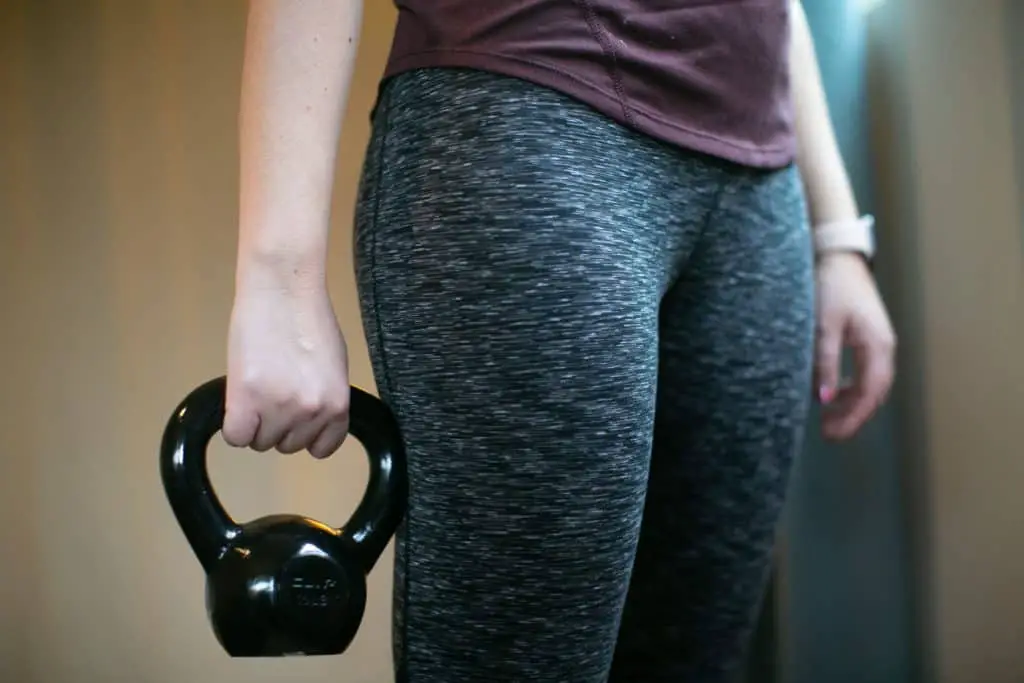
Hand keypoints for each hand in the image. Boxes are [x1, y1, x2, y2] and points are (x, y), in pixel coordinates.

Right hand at [223, 280, 349, 458]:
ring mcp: (279, 407)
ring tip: (258, 385)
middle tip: (273, 389)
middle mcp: (312, 411)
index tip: (297, 417)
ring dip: (256, 421)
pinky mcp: (246, 399)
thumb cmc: (308, 318)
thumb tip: (311, 416)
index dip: (306, 433)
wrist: (283, 290)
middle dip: (279, 424)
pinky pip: (237, 437)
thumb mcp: (333, 367)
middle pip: (288, 445)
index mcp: (338, 405)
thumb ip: (324, 397)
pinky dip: (235, 425)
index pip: (324, 447)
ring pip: (261, 441)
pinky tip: (239, 402)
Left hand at [814, 253, 895, 440]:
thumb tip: (824, 400)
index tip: (834, 434)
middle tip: (830, 434)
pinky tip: (833, 393)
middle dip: (853, 416)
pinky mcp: (867, 337)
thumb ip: (825, 362)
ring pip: (870, 384)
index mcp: (877, 347)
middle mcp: (883, 347)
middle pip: (874, 393)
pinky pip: (864, 372)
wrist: (838, 257)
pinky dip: (850, 387)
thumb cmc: (830, 288)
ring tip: (829, 419)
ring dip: (851, 403)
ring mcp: (878, 342)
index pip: (870, 393)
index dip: (853, 417)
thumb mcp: (823, 326)